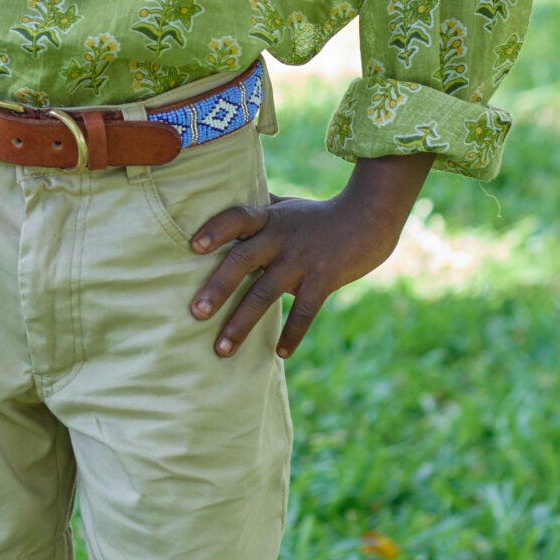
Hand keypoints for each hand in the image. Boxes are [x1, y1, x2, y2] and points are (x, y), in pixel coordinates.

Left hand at [188, 150, 434, 359]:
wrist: (367, 218)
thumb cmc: (317, 215)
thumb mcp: (286, 207)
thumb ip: (258, 211)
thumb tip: (225, 206)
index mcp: (268, 218)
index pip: (236, 217)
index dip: (215, 229)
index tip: (193, 247)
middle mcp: (280, 237)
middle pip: (243, 260)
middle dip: (218, 288)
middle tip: (195, 313)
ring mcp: (302, 260)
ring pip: (266, 294)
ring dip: (242, 323)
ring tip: (221, 350)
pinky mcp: (324, 279)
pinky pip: (304, 312)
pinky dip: (292, 333)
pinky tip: (279, 354)